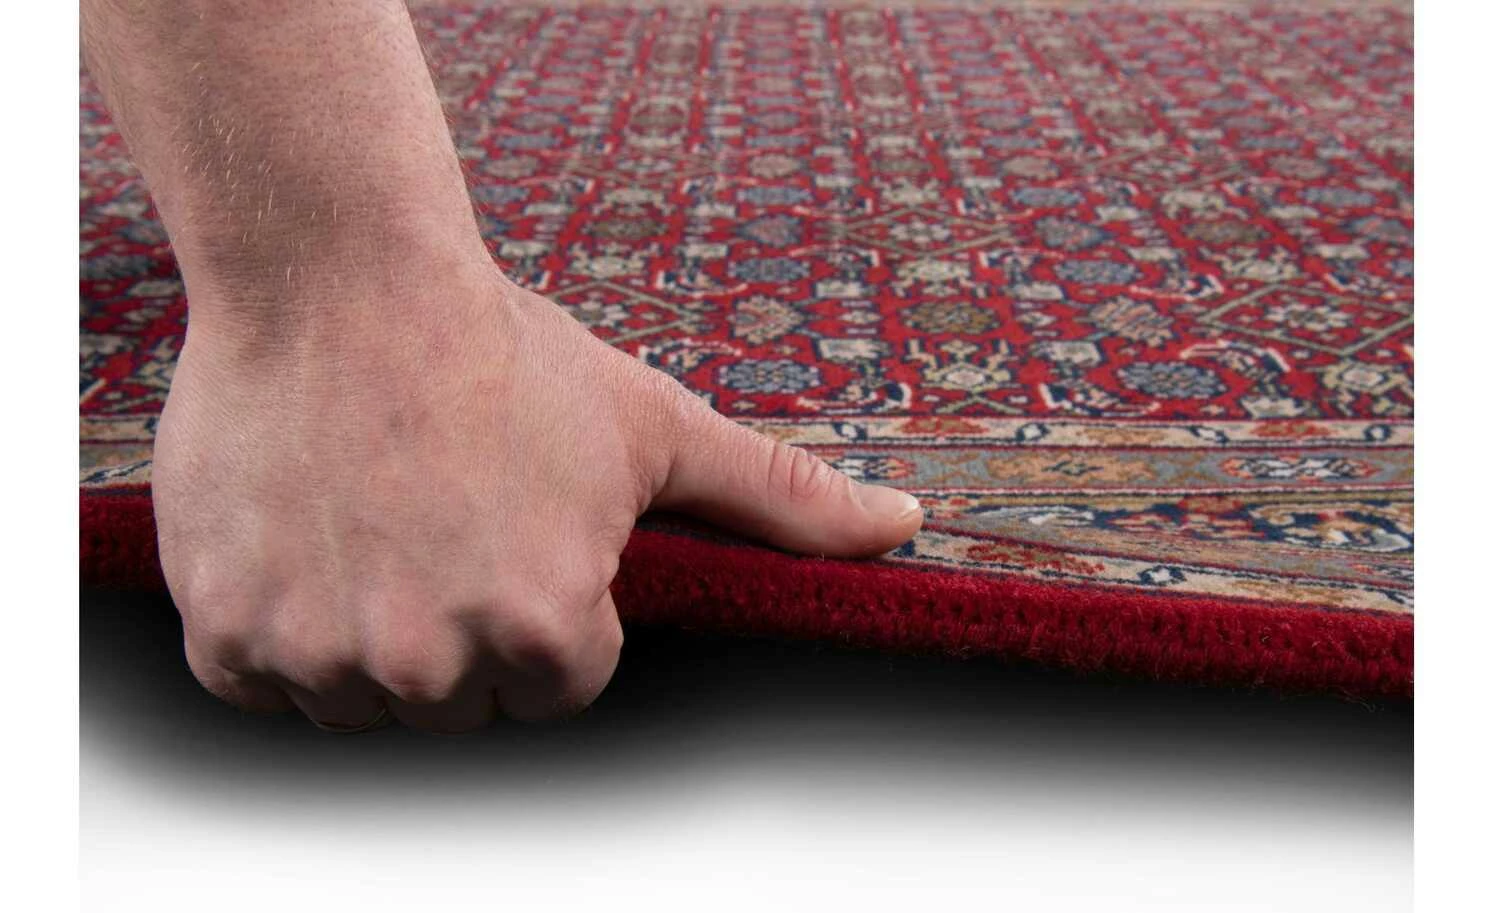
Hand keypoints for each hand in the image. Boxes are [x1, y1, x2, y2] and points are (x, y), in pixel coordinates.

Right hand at [154, 264, 922, 731]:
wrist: (339, 274)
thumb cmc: (507, 352)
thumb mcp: (657, 425)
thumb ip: (781, 498)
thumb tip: (902, 526)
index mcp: (550, 631)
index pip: (562, 684)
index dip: (548, 608)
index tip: (516, 533)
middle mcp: (433, 664)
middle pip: (460, 699)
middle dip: (461, 626)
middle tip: (444, 518)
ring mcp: (322, 656)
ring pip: (361, 701)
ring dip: (367, 632)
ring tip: (378, 521)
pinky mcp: (227, 633)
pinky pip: (263, 683)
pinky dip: (277, 624)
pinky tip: (313, 538)